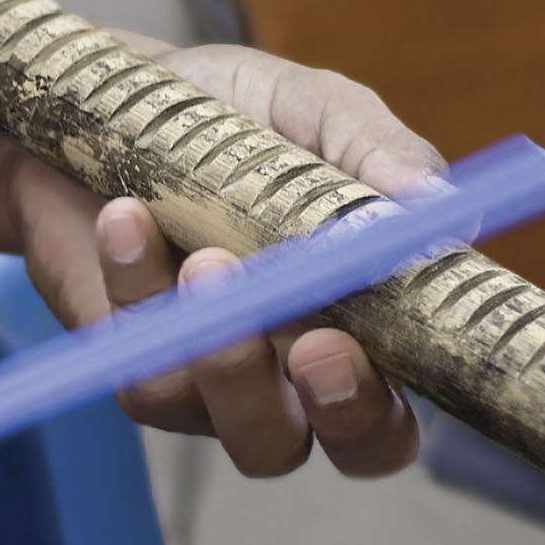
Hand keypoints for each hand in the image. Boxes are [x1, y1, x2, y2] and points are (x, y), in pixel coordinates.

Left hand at [4, 37, 443, 480]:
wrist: (103, 96)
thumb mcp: (315, 110)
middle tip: (311, 344)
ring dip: (227, 358)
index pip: (396, 414)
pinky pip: (143, 367)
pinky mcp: (133, 360)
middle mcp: (295, 372)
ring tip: (210, 261)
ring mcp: (212, 378)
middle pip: (339, 448)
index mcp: (367, 322)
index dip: (385, 406)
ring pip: (237, 431)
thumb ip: (377, 152)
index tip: (357, 343)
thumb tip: (442, 204)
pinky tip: (128, 217)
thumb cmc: (233, 114)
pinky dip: (139, 291)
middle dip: (334, 410)